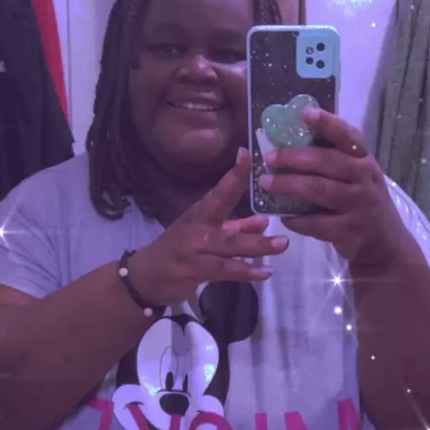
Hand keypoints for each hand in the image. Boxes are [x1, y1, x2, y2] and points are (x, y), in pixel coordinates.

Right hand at [128, 148, 288, 305]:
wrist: (147, 275)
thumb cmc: (180, 249)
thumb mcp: (206, 233)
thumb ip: (235, 228)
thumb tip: (264, 222)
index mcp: (200, 214)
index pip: (219, 192)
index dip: (234, 175)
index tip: (246, 154)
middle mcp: (197, 230)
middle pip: (226, 224)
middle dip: (254, 223)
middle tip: (281, 223)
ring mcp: (194, 252)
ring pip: (227, 249)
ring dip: (255, 247)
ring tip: (280, 246)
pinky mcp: (193, 272)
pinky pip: (223, 272)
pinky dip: (244, 272)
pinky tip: (263, 272)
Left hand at [259, 108, 408, 266]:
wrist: (386, 243)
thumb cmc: (362, 201)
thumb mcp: (357, 176)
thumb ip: (332, 159)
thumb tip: (289, 140)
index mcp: (364, 160)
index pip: (347, 136)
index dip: (327, 123)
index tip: (305, 113)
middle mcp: (365, 179)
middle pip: (327, 162)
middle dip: (295, 157)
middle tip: (270, 157)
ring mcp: (359, 206)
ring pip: (319, 190)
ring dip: (289, 185)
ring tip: (267, 183)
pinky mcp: (350, 232)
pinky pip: (316, 224)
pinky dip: (296, 220)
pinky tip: (283, 216)